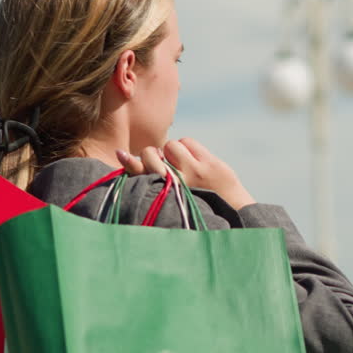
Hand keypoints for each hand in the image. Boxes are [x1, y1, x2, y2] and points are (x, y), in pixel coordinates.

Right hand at [116, 138, 255, 209]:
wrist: (232, 211)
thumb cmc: (194, 203)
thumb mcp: (168, 196)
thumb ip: (147, 177)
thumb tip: (120, 154)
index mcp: (165, 196)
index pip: (140, 173)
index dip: (129, 162)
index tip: (121, 154)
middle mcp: (178, 185)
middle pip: (151, 154)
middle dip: (154, 155)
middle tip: (163, 164)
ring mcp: (195, 173)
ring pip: (170, 146)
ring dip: (173, 151)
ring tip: (181, 164)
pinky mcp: (209, 163)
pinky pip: (186, 141)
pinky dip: (186, 147)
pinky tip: (192, 160)